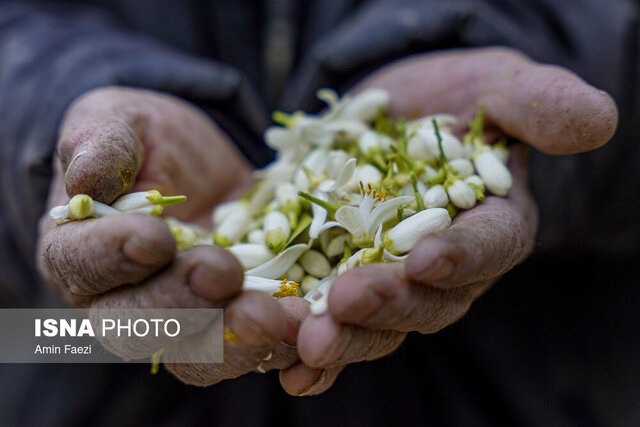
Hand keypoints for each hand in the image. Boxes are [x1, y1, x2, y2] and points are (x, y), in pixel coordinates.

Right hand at [36, 87, 304, 384]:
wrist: (197, 168)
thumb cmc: (147, 143)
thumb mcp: (121, 123)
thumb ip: (101, 145)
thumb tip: (84, 179)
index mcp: (81, 253)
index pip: (81, 264)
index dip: (113, 256)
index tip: (155, 237)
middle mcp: (123, 301)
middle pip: (139, 325)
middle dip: (184, 302)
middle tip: (223, 275)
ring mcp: (182, 319)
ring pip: (196, 353)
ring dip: (235, 341)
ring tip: (273, 316)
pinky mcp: (231, 322)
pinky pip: (251, 350)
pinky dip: (279, 346)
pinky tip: (305, 327)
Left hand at [282, 47, 617, 394]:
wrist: (394, 114)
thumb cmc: (458, 98)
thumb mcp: (499, 86)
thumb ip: (539, 103)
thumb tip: (596, 121)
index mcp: (492, 226)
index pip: (487, 247)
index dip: (462, 256)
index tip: (428, 259)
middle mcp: (443, 269)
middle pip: (424, 301)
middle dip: (388, 304)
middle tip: (348, 304)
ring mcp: (388, 280)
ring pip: (372, 322)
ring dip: (343, 338)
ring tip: (309, 346)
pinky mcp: (338, 278)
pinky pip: (328, 320)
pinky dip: (308, 346)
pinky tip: (288, 368)